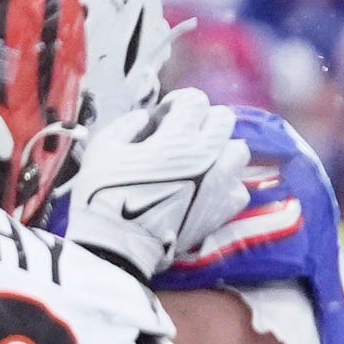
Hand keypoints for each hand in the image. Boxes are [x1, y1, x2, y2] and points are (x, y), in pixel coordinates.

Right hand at [63, 88, 252, 283]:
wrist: (120, 243)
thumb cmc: (105, 192)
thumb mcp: (104, 147)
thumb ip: (129, 125)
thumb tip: (148, 118)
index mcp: (178, 137)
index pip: (197, 100)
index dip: (181, 103)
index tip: (168, 115)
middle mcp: (208, 155)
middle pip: (225, 119)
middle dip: (205, 121)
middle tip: (186, 135)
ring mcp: (222, 182)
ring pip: (239, 150)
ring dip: (221, 150)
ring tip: (200, 161)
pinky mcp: (226, 209)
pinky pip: (239, 186)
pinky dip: (227, 184)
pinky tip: (206, 188)